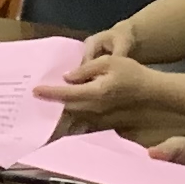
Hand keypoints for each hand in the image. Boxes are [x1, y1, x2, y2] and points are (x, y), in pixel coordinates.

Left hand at [34, 43, 159, 115]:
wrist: (150, 91)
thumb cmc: (131, 73)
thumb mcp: (109, 61)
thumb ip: (87, 69)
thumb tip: (67, 77)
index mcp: (95, 92)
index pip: (68, 93)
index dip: (50, 92)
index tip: (35, 90)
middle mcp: (94, 108)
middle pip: (67, 108)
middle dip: (51, 104)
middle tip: (35, 98)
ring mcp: (99, 117)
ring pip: (73, 117)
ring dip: (59, 113)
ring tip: (43, 107)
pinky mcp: (103, 120)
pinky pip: (82, 121)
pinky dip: (70, 119)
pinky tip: (62, 114)